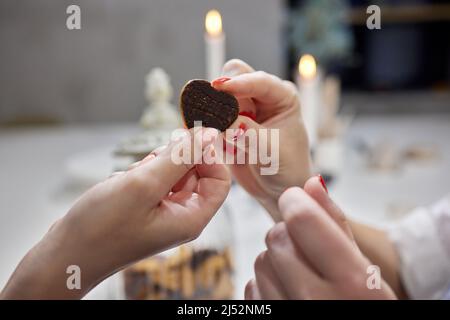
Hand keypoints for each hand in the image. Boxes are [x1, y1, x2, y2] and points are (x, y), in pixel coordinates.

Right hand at [1, 128, 230, 298]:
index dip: (208, 155)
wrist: (66, 254)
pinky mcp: (145, 207)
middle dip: (173, 160)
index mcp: (192, 217)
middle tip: (149, 164)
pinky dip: (139, 173)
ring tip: (130, 179)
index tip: (186, 140)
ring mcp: (162, 212)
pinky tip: (121, 184)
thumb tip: (210, 133)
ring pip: (172, 172)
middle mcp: (182, 215)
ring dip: (152, 165)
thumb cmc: (102, 227)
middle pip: (196, 172)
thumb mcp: (145, 184)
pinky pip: (153, 179)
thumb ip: (180, 157)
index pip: (220, 179)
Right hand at [212, 59, 311, 220]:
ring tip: (204, 122)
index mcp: (283, 97)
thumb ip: (248, 134)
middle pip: (236, 75)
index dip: (239, 83)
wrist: (276, 189)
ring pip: (220, 92)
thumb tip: (225, 122)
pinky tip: (200, 129)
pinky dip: (204, 118)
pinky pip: (210, 111)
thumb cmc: (285, 169)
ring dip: (210, 104)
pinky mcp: (228, 119)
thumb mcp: (270, 151)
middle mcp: (263, 96)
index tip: (219, 87)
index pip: (260, 81)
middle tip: (209, 104)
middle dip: (222, 88)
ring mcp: (244, 106)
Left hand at [245, 176, 395, 299]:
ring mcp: (286, 315)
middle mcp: (314, 302)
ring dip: (276, 261)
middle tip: (311, 253)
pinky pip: (251, 287)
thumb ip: (337, 225)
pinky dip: (265, 284)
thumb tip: (311, 183)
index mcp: (350, 283)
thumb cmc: (362, 305)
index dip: (295, 202)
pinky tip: (288, 294)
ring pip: (261, 260)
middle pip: (277, 237)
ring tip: (303, 278)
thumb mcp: (365, 270)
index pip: (300, 219)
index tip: (298, 203)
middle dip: (290, 235)